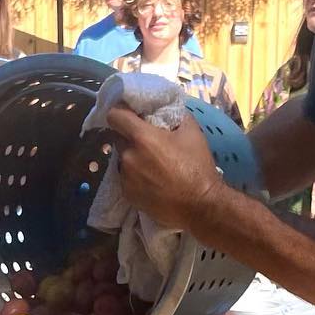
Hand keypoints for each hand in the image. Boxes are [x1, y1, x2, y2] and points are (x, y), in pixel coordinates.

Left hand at [103, 104, 223, 231]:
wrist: (200, 205)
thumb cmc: (197, 167)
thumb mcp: (192, 132)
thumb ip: (175, 115)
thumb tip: (166, 109)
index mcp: (142, 138)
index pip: (115, 115)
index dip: (121, 112)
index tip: (131, 115)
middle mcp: (128, 156)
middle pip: (119, 138)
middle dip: (130, 137)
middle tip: (148, 142)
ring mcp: (125, 178)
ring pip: (122, 159)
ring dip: (133, 158)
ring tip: (152, 165)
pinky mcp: (127, 194)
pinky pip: (125, 178)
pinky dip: (135, 176)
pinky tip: (152, 181)